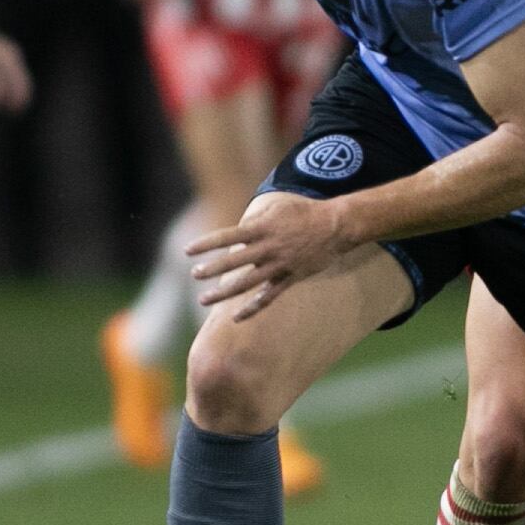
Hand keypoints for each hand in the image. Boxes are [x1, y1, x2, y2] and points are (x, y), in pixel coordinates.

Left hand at [187, 193, 357, 315]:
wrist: (336, 226)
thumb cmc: (304, 212)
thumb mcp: (277, 208)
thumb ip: (255, 219)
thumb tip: (236, 229)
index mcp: (262, 228)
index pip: (227, 236)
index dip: (206, 244)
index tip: (188, 251)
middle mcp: (268, 248)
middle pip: (233, 261)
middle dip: (212, 269)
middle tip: (195, 275)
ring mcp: (279, 265)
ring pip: (246, 282)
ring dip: (223, 292)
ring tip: (204, 299)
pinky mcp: (290, 278)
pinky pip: (269, 297)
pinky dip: (253, 308)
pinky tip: (237, 317)